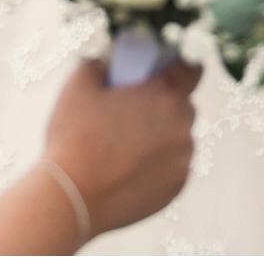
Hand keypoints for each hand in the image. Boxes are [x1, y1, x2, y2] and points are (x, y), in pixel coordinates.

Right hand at [43, 59, 200, 237]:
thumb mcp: (79, 85)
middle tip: (134, 113)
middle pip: (182, 106)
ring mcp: (182, 159)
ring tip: (127, 146)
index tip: (165, 73)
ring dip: (162, 137)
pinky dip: (159, 165)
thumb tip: (106, 64)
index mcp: (164, 94)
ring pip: (179, 139)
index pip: (191, 70)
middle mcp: (182, 125)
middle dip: (164, 106)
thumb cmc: (73, 138)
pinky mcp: (176, 187)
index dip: (179, 68)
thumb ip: (99, 64)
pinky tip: (131, 169)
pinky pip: (173, 167)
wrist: (71, 198)